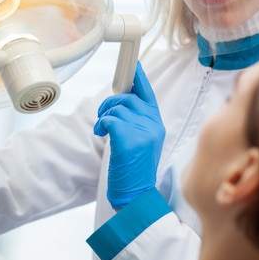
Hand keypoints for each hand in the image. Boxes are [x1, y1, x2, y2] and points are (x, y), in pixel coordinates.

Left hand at [94, 61, 164, 209]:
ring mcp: (143, 131)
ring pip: (117, 107)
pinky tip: (101, 134)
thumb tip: (120, 101)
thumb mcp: (142, 141)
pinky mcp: (130, 139)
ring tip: (103, 130)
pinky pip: (110, 119)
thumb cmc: (134, 169)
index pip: (147, 93)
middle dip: (110, 103)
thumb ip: (137, 120)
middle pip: (127, 97)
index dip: (139, 77)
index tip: (132, 64)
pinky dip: (101, 124)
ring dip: (104, 116)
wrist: (136, 194)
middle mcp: (153, 124)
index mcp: (157, 123)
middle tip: (103, 116)